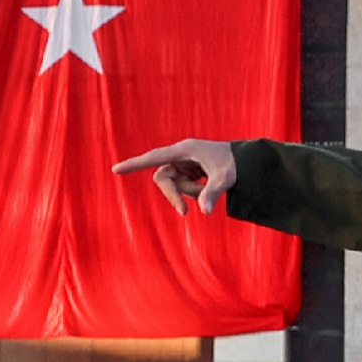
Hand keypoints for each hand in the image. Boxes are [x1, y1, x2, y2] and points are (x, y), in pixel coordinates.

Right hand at [113, 138, 238, 211]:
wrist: (246, 161)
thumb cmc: (235, 163)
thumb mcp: (226, 177)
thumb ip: (213, 193)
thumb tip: (204, 212)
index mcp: (184, 149)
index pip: (154, 157)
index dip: (134, 164)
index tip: (115, 169)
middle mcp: (181, 155)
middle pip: (162, 178)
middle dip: (172, 195)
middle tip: (184, 212)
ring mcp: (184, 164)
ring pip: (174, 185)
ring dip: (188, 192)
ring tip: (208, 188)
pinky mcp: (188, 171)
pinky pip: (182, 187)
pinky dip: (194, 192)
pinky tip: (207, 186)